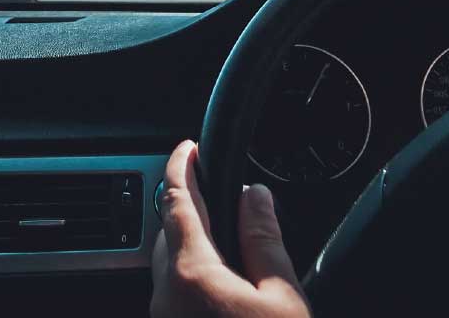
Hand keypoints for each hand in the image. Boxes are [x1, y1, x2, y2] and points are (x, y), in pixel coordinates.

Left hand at [150, 140, 311, 317]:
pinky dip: (196, 275)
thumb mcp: (283, 297)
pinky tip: (227, 284)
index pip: (177, 202)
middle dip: (192, 208)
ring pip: (171, 265)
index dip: (180, 168)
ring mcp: (165, 317)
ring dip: (193, 244)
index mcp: (192, 275)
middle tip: (224, 198)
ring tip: (232, 241)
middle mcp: (167, 295)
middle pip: (169, 232)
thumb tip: (255, 196)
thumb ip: (265, 242)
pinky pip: (177, 292)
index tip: (187, 148)